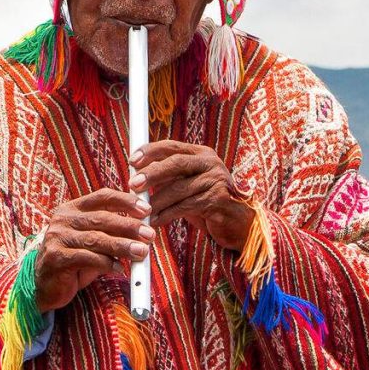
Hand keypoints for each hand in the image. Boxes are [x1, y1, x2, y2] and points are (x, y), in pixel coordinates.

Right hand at [32, 187, 152, 310]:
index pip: (102, 197)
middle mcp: (63, 219)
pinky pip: (87, 258)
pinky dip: (106, 263)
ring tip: (141, 252)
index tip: (146, 210)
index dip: (126, 201)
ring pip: (96, 239)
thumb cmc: (75, 261)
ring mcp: (57, 237)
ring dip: (122, 246)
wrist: (45, 286)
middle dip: (129, 226)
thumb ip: (112, 234)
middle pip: (102, 218)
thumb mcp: (94, 242)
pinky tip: (119, 269)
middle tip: (149, 235)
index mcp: (73, 208)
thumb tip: (143, 231)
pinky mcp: (56, 257)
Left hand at [133, 140, 253, 250]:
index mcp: (201, 154)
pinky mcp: (218, 200)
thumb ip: (168, 177)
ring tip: (142, 211)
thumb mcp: (187, 184)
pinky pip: (186, 206)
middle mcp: (211, 163)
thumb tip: (136, 173)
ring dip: (157, 201)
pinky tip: (156, 221)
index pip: (172, 146)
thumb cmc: (206, 202)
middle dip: (152, 173)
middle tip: (133, 184)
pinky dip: (168, 214)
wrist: (236, 223)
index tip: (132, 161)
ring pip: (179, 188)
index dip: (150, 151)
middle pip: (176, 163)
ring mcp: (216, 180)